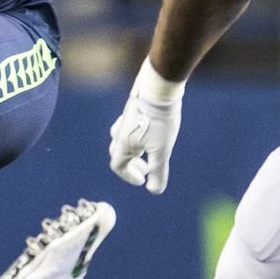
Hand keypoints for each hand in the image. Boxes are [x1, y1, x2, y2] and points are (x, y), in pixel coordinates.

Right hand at [108, 63, 184, 193]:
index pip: (118, 167)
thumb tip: (154, 191)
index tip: (143, 181)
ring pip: (122, 139)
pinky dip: (136, 136)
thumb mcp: (161, 151)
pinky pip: (129, 126)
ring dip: (133, 150)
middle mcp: (120, 132)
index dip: (129, 176)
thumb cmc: (159, 121)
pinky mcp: (133, 108)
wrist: (158, 87)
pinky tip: (150, 131)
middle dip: (131, 165)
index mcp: (123, 145)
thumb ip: (157, 172)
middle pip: (118, 154)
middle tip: (147, 169)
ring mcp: (125, 119)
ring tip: (147, 151)